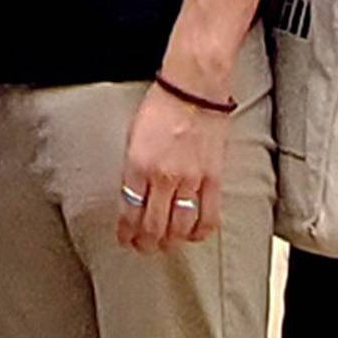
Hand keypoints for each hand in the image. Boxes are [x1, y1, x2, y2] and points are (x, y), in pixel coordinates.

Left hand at [116, 83, 227, 254]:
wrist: (193, 89)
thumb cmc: (161, 106)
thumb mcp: (133, 137)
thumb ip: (133, 170)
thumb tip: (133, 197)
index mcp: (138, 165)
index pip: (129, 212)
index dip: (126, 232)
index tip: (124, 239)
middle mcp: (163, 177)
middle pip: (153, 227)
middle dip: (145, 244)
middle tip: (143, 248)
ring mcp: (191, 180)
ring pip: (179, 228)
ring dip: (170, 242)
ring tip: (165, 245)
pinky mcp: (213, 179)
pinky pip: (208, 217)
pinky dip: (198, 232)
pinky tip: (192, 235)